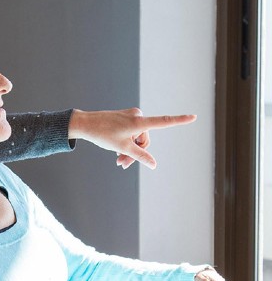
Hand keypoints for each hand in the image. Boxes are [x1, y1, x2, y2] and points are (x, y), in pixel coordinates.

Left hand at [68, 108, 196, 169]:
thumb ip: (140, 156)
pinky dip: (126, 142)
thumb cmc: (103, 135)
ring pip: (138, 138)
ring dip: (130, 150)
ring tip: (118, 161)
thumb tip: (154, 164)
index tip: (194, 117)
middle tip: (122, 165)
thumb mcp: (122, 148)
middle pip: (145, 139)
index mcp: (138, 122)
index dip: (179, 120)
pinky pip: (132, 132)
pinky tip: (117, 151)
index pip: (164, 121)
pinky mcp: (126, 117)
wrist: (85, 124)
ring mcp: (132, 115)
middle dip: (136, 153)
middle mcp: (138, 116)